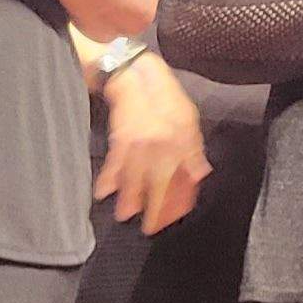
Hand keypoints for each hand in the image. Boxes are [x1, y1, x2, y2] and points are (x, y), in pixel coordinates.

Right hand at [96, 54, 210, 232]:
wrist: (135, 75)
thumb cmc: (164, 94)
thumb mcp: (188, 118)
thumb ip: (194, 149)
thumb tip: (200, 174)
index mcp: (181, 139)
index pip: (184, 175)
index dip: (181, 196)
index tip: (178, 213)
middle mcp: (162, 144)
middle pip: (160, 182)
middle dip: (155, 206)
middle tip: (150, 227)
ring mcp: (140, 143)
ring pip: (136, 176)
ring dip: (130, 198)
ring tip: (125, 216)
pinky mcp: (120, 139)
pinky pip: (115, 163)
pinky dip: (109, 179)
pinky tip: (102, 193)